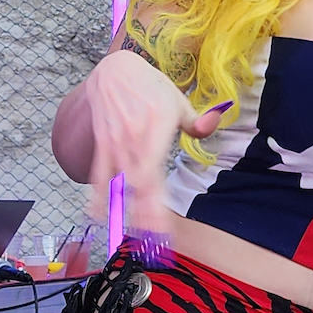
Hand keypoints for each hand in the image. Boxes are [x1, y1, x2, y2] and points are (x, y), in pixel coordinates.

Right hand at [81, 50, 230, 261]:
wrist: (114, 70)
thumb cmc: (150, 87)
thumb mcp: (178, 101)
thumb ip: (197, 121)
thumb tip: (214, 122)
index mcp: (156, 130)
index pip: (155, 175)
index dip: (156, 204)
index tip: (164, 228)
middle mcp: (133, 139)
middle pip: (137, 186)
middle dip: (143, 217)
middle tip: (153, 242)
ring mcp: (115, 142)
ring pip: (118, 184)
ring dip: (124, 212)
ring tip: (133, 236)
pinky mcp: (102, 143)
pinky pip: (98, 173)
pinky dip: (97, 195)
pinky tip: (99, 215)